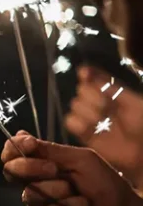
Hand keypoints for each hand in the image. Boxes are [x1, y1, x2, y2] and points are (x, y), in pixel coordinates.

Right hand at [1, 131, 141, 205]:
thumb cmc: (107, 185)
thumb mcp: (81, 160)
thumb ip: (49, 150)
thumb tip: (18, 134)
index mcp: (44, 166)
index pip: (14, 155)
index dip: (13, 149)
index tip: (26, 144)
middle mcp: (38, 184)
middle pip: (12, 173)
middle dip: (31, 168)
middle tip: (54, 170)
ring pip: (30, 196)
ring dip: (58, 193)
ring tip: (82, 197)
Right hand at [65, 65, 142, 183]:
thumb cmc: (142, 124)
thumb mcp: (132, 102)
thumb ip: (109, 86)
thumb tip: (84, 70)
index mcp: (113, 93)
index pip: (94, 79)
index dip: (88, 75)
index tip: (83, 74)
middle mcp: (100, 104)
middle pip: (82, 91)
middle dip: (93, 97)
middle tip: (107, 109)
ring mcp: (91, 119)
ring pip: (75, 106)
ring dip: (88, 112)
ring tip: (102, 122)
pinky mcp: (84, 135)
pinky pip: (71, 122)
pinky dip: (78, 123)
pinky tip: (90, 128)